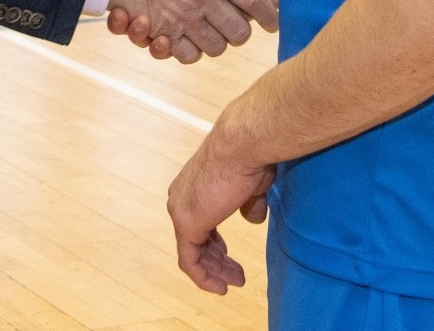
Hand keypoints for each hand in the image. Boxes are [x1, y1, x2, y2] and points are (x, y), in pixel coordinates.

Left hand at [168, 124, 273, 294]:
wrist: (242, 145)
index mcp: (193, 186)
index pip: (201, 221)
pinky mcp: (187, 226)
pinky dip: (204, 277)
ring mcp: (181, 212)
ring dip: (214, 272)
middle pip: (196, 239)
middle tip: (236, 276)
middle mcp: (181, 198)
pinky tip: (221, 288)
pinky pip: (190, 262)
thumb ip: (249, 203)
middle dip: (216, 260)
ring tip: (233, 284)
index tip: (230, 257)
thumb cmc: (250, 156)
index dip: (215, 243)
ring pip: (193, 253)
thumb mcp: (252, 184)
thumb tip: (253, 219)